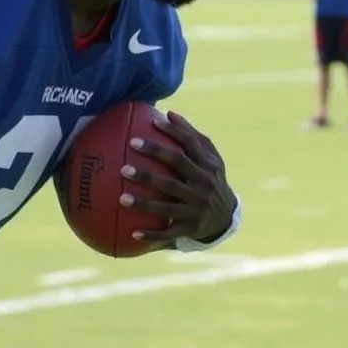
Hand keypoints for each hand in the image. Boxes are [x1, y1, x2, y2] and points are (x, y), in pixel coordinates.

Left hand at [121, 110, 236, 244]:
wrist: (226, 217)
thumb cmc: (209, 180)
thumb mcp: (209, 159)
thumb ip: (191, 136)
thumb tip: (168, 113)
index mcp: (208, 166)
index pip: (190, 144)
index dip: (172, 133)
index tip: (151, 123)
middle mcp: (204, 185)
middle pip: (178, 168)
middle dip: (154, 158)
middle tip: (128, 157)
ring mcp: (197, 208)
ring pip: (168, 205)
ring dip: (144, 203)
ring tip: (121, 198)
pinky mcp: (191, 228)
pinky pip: (169, 233)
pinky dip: (152, 235)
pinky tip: (132, 233)